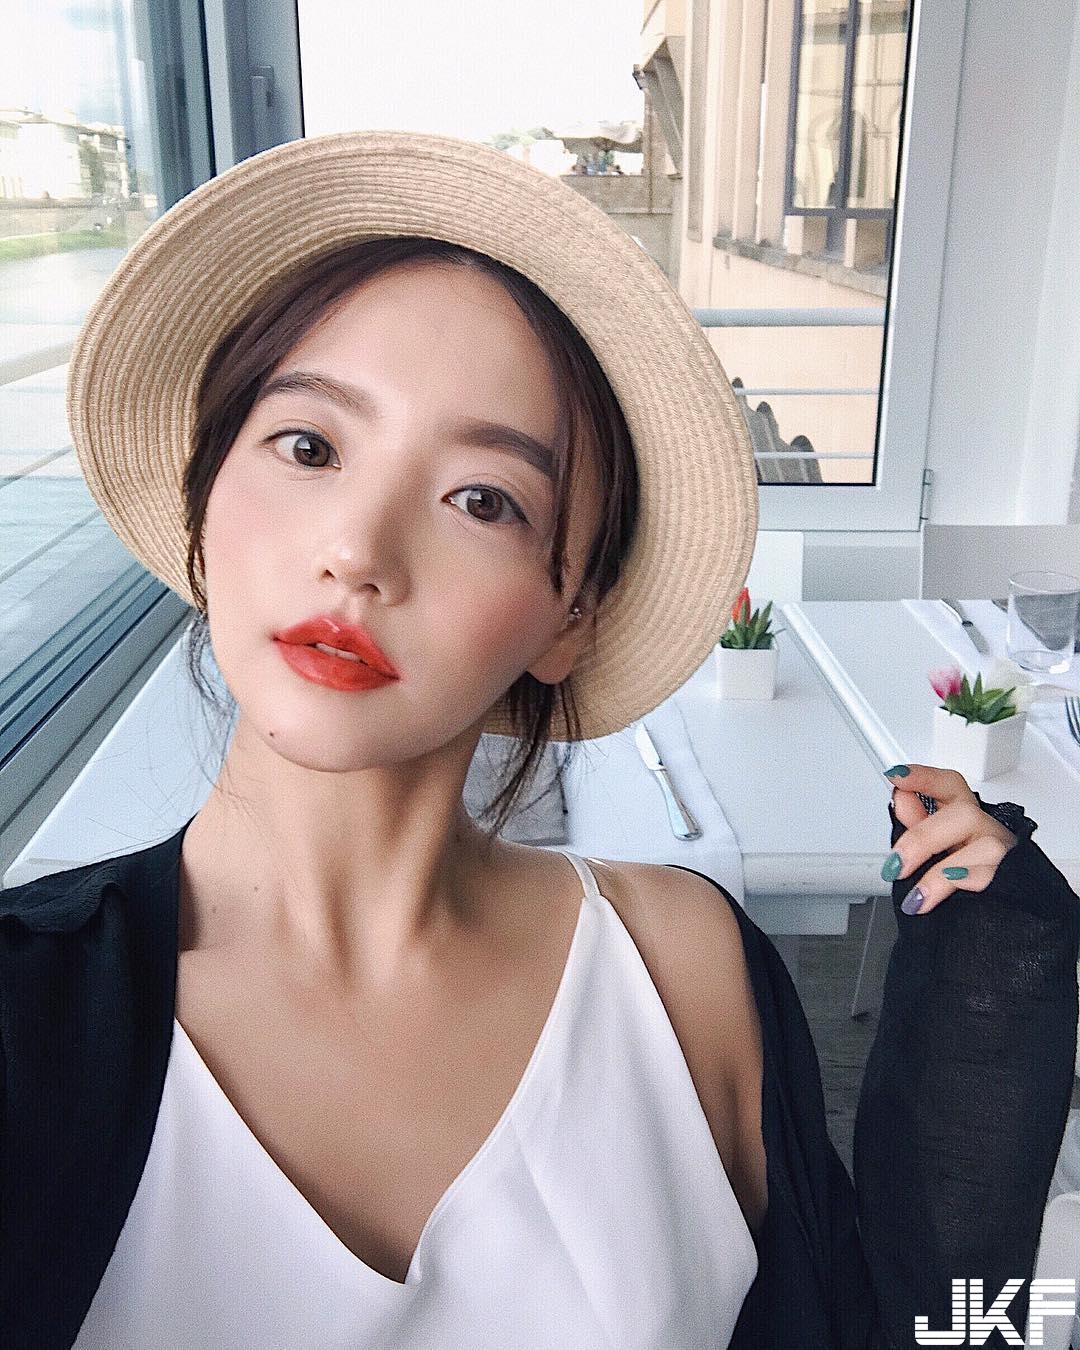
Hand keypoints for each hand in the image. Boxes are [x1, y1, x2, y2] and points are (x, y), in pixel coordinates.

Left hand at [882, 763, 1018, 915]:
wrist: (1002, 904)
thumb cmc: (963, 868)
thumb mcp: (935, 844)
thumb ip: (916, 821)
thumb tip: (901, 800)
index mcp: (962, 812)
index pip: (949, 784)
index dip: (924, 778)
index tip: (897, 777)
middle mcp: (985, 827)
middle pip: (964, 815)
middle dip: (924, 838)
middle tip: (896, 864)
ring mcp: (1002, 851)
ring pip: (985, 847)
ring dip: (941, 873)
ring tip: (917, 894)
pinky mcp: (1011, 877)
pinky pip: (991, 877)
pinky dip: (963, 883)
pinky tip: (938, 896)